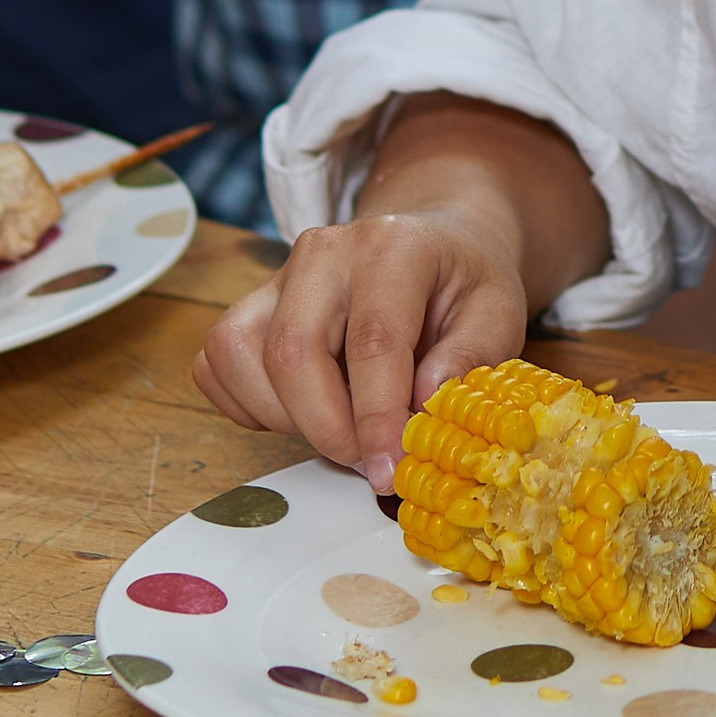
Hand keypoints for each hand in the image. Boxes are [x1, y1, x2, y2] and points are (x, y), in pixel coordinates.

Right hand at [193, 208, 529, 491]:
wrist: (432, 245)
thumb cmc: (462, 285)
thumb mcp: (499, 313)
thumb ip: (470, 356)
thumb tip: (423, 402)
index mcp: (393, 246)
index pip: (372, 341)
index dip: (376, 419)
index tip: (388, 471)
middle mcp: (324, 250)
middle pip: (292, 352)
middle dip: (327, 429)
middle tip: (368, 462)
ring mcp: (278, 275)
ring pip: (241, 358)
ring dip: (285, 418)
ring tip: (342, 427)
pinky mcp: (249, 305)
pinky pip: (216, 366)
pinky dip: (250, 407)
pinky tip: (303, 410)